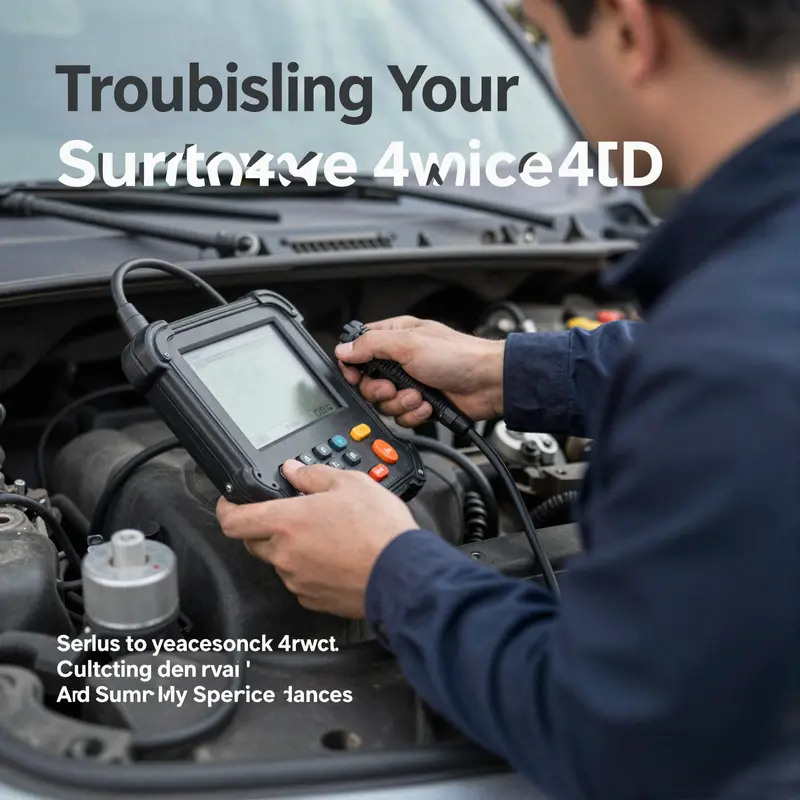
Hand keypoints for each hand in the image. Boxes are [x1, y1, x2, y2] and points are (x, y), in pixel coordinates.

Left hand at [216, 460, 417, 618]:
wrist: (402, 574)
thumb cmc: (379, 531)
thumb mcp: (350, 484)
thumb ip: (313, 475)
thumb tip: (294, 471)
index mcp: (286, 522)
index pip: (233, 520)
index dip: (226, 509)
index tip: (230, 504)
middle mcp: (285, 554)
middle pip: (253, 541)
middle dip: (265, 527)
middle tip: (292, 516)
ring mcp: (297, 580)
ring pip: (280, 561)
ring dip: (292, 548)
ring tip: (326, 536)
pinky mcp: (312, 599)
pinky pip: (299, 580)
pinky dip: (310, 568)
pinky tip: (335, 558)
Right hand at [334, 316, 504, 427]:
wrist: (488, 383)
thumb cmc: (458, 355)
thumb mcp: (409, 344)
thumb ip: (372, 345)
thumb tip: (344, 350)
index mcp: (395, 337)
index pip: (359, 350)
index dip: (354, 366)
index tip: (357, 376)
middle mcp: (400, 360)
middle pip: (368, 383)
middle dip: (380, 390)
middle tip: (394, 386)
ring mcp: (410, 384)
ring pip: (384, 404)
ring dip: (401, 403)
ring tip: (419, 396)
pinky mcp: (421, 405)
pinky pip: (402, 418)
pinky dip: (414, 415)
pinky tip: (428, 406)